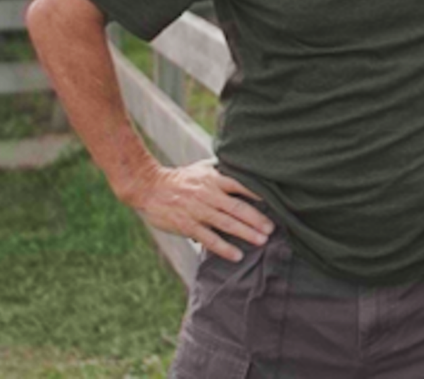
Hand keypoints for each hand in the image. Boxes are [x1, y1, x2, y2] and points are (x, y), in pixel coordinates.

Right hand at [124, 160, 274, 261]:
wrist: (149, 187)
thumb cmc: (180, 179)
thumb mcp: (201, 169)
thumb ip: (222, 172)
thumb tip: (246, 172)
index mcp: (213, 178)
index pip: (240, 184)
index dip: (257, 193)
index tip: (274, 201)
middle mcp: (207, 194)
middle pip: (237, 207)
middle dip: (257, 219)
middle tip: (272, 228)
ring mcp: (198, 210)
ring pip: (226, 224)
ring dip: (246, 233)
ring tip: (262, 241)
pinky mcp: (187, 225)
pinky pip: (209, 239)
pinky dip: (224, 248)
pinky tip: (237, 255)